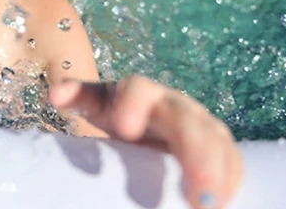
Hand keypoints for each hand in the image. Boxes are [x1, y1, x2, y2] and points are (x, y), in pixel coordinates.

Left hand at [49, 76, 242, 208]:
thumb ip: (79, 98)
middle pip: (187, 121)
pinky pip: (230, 159)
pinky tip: (223, 201)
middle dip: (194, 152)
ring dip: (215, 172)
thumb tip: (55, 95)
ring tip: (209, 204)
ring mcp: (200, 124)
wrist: (142, 125)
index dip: (133, 105)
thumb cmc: (115, 115)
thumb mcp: (96, 105)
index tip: (124, 130)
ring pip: (215, 140)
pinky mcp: (216, 145)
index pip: (137, 89)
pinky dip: (228, 179)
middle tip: (195, 190)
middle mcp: (174, 104)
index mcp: (139, 92)